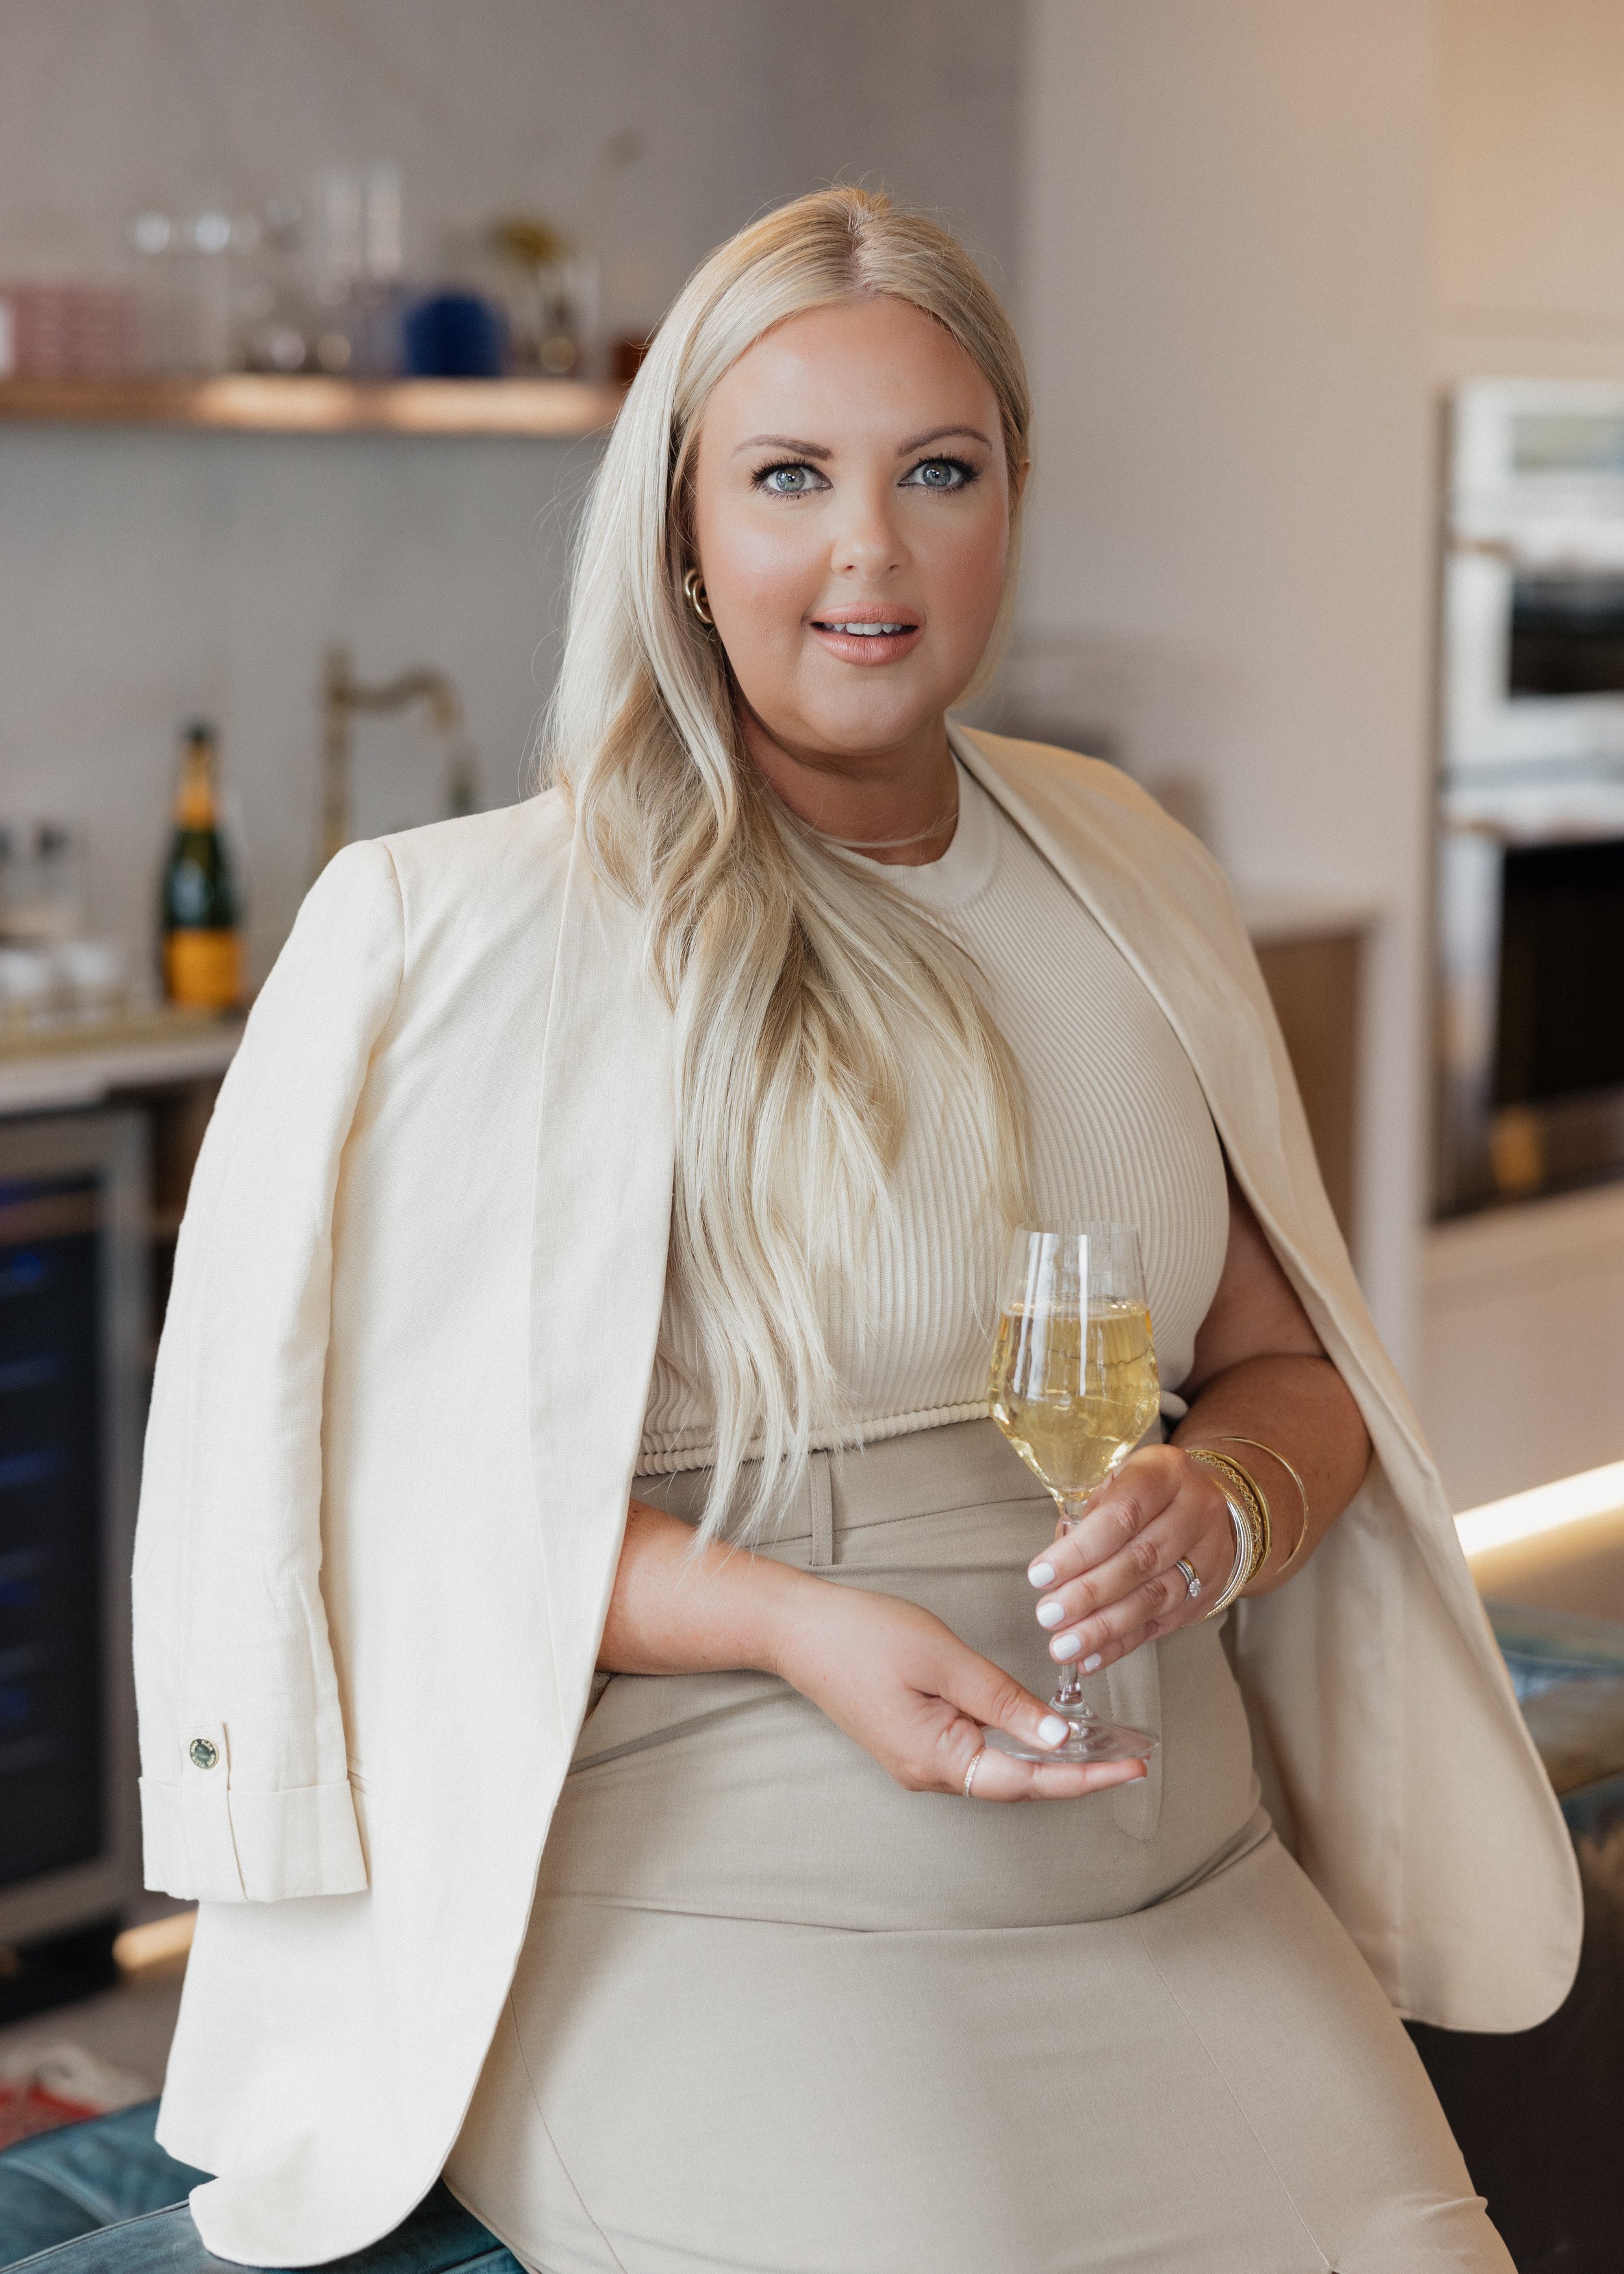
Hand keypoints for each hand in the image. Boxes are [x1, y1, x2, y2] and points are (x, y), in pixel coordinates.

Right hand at [772, 1581, 1146, 1802]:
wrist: (798, 1630)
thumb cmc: (864, 1636)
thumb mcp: (944, 1659)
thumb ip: (1003, 1700)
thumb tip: (1057, 1736)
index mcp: (936, 1759)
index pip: (1027, 1781)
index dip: (1085, 1777)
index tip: (1132, 1767)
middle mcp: (929, 1773)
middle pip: (1017, 1782)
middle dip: (1077, 1771)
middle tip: (1132, 1753)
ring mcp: (919, 1760)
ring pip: (999, 1768)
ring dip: (1049, 1758)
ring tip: (1103, 1742)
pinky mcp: (914, 1741)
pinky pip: (977, 1751)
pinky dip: (1016, 1742)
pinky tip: (1042, 1726)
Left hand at [1026, 1444, 1232, 1677]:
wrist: (1210, 1504)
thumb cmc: (1146, 1492)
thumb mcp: (1117, 1479)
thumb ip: (1086, 1515)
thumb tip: (1054, 1567)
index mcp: (1167, 1473)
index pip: (1123, 1513)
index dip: (1080, 1549)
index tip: (1040, 1575)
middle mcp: (1196, 1512)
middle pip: (1140, 1560)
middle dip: (1088, 1593)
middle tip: (1048, 1615)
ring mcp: (1209, 1556)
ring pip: (1154, 1598)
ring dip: (1103, 1627)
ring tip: (1063, 1646)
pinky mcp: (1208, 1594)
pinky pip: (1161, 1625)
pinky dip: (1122, 1644)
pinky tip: (1092, 1658)